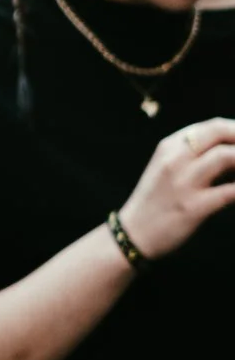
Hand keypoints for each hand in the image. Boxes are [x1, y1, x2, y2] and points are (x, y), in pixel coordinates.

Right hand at [117, 118, 234, 260]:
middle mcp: (175, 159)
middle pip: (219, 132)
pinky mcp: (194, 207)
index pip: (212, 126)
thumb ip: (194, 156)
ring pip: (227, 156)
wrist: (134, 233)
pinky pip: (231, 192)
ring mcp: (183, 182)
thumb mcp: (167, 169)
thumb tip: (232, 153)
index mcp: (169, 147)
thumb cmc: (156, 201)